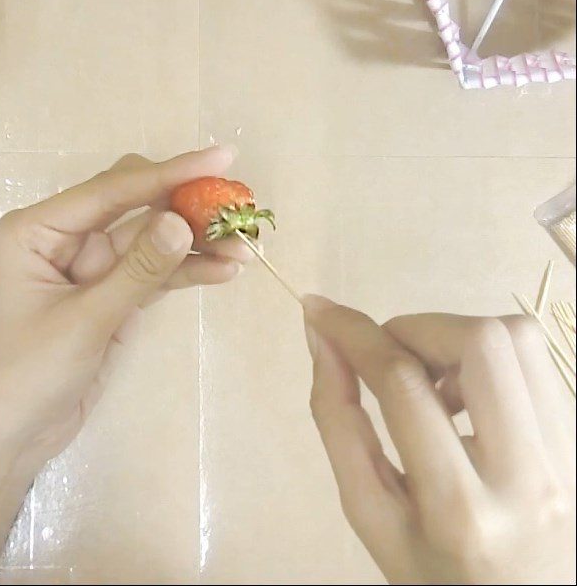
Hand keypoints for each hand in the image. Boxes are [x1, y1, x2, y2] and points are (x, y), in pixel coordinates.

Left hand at [0, 144, 251, 464]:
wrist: (10, 438)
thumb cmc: (27, 374)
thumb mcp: (85, 320)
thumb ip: (136, 270)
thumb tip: (182, 220)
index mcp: (39, 227)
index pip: (113, 189)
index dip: (170, 173)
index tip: (222, 157)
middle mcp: (65, 236)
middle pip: (135, 203)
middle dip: (186, 203)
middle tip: (239, 205)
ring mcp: (90, 265)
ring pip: (151, 238)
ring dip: (195, 241)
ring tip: (246, 244)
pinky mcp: (110, 294)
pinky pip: (153, 272)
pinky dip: (186, 270)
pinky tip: (224, 269)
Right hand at [303, 297, 575, 584]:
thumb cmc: (436, 573)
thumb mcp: (372, 516)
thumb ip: (339, 423)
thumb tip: (322, 338)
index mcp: (459, 509)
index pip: (403, 383)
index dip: (353, 332)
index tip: (320, 311)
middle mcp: (529, 478)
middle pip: (478, 343)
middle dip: (415, 328)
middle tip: (388, 359)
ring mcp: (570, 458)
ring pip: (518, 339)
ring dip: (456, 337)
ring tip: (433, 381)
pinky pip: (538, 361)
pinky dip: (491, 356)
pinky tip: (469, 396)